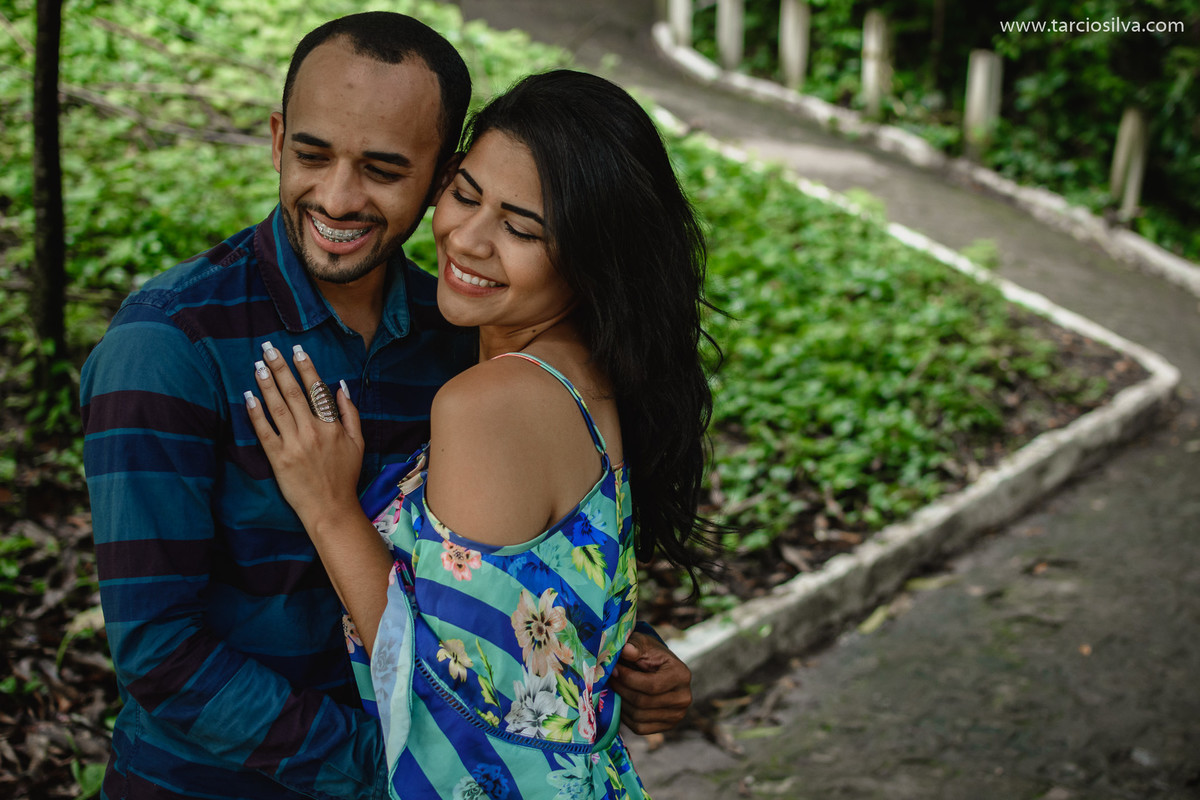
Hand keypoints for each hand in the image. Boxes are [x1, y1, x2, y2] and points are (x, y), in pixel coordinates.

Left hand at [244, 342, 363, 530]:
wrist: (331, 508)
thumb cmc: (345, 476)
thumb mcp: (358, 443)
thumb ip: (350, 413)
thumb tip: (341, 387)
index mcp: (332, 426)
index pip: (317, 390)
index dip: (306, 368)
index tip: (297, 350)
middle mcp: (312, 432)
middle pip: (293, 393)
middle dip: (280, 368)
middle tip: (268, 348)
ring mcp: (294, 444)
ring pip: (277, 407)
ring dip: (266, 384)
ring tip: (258, 365)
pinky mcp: (278, 459)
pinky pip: (264, 431)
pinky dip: (255, 412)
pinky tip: (248, 396)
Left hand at [609, 631, 692, 733]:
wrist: (660, 668)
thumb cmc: (650, 654)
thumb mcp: (643, 644)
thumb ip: (635, 645)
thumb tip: (626, 650)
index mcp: (681, 675)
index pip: (651, 685)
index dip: (627, 679)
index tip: (613, 669)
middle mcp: (684, 698)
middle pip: (643, 702)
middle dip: (621, 690)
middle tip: (610, 678)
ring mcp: (677, 715)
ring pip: (639, 716)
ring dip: (621, 702)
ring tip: (615, 688)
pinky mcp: (667, 726)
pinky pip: (639, 728)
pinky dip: (626, 716)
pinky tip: (622, 701)